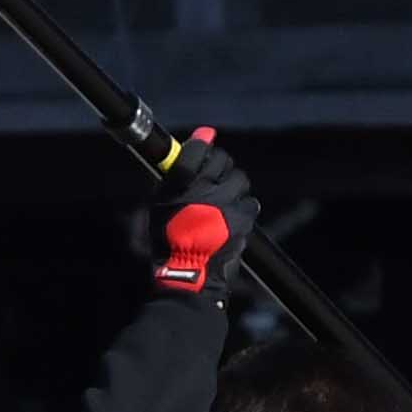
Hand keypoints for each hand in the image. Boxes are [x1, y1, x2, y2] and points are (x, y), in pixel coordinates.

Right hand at [133, 131, 258, 296]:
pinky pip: (249, 202)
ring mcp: (228, 206)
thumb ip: (176, 172)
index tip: (205, 139)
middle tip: (213, 175)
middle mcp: (207, 192)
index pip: (198, 150)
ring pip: (239, 180)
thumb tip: (202, 137)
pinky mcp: (243, 221)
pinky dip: (242, 206)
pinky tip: (231, 215)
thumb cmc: (169, 239)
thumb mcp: (162, 203)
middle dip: (219, 165)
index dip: (202, 143)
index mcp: (182, 186)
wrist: (189, 273)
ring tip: (222, 199)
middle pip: (223, 161)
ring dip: (232, 185)